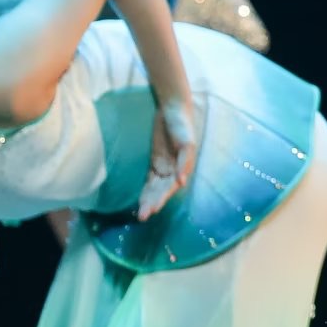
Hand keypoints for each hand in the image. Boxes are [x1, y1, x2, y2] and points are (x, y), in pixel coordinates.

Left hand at [139, 94, 198, 219]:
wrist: (173, 109)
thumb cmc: (183, 125)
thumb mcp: (187, 143)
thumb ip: (184, 162)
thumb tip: (182, 182)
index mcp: (181, 168)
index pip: (170, 188)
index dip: (161, 199)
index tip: (153, 210)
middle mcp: (172, 171)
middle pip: (161, 191)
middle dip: (153, 204)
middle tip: (142, 217)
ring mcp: (163, 166)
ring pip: (154, 189)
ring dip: (148, 201)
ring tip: (140, 215)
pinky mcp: (155, 161)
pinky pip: (149, 180)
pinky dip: (145, 191)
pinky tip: (140, 201)